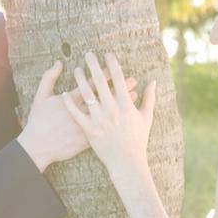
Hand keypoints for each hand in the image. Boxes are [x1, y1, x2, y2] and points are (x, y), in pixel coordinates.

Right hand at [18, 59, 137, 171]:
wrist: (38, 146)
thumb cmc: (38, 121)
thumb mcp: (40, 96)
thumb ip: (49, 77)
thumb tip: (59, 63)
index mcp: (71, 100)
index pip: (91, 83)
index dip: (104, 74)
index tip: (114, 66)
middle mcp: (82, 112)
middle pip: (105, 96)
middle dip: (119, 86)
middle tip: (132, 78)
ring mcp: (86, 126)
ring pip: (108, 112)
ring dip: (121, 102)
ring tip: (134, 94)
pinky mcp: (88, 138)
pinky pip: (107, 128)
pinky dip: (117, 121)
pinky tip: (126, 115)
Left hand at [61, 52, 155, 184]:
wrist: (127, 162)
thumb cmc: (138, 140)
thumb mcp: (147, 117)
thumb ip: (149, 98)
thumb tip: (153, 81)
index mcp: (126, 105)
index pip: (118, 78)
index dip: (112, 64)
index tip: (107, 54)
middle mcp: (112, 110)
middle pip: (100, 82)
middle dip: (93, 65)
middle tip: (88, 54)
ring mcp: (100, 120)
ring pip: (87, 95)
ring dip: (80, 80)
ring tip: (76, 69)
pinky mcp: (89, 130)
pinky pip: (77, 114)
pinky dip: (69, 103)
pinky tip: (64, 93)